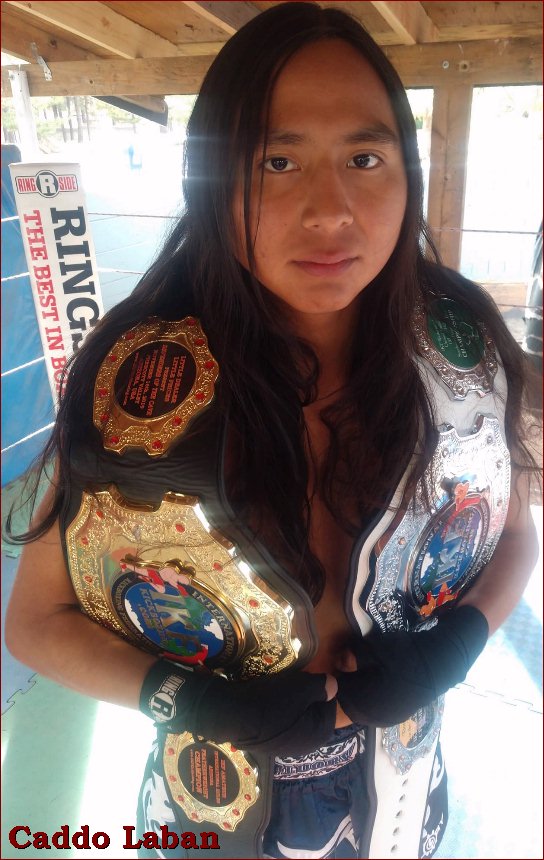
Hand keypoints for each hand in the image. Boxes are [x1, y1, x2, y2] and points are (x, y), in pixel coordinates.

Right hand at [140, 661, 336, 755]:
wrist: (228, 715)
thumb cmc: (271, 702)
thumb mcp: (301, 688)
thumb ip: (322, 686)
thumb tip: (334, 686)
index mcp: (318, 734)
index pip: (331, 704)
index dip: (322, 686)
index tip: (310, 673)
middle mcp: (304, 745)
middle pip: (313, 710)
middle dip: (306, 694)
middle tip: (294, 677)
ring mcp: (284, 746)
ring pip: (296, 714)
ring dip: (291, 700)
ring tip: (279, 684)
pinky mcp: (267, 742)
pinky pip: (280, 720)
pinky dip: (277, 708)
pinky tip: (266, 697)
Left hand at [336, 605, 487, 726]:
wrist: (443, 662)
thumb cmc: (406, 656)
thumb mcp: (374, 650)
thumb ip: (352, 658)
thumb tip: (339, 664)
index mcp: (366, 707)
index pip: (339, 699)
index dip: (337, 681)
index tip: (339, 665)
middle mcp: (376, 719)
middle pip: (351, 704)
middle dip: (348, 686)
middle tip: (350, 665)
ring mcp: (389, 718)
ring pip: (364, 705)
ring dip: (360, 689)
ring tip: (365, 669)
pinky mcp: (400, 714)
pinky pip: (377, 706)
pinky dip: (373, 693)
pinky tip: (379, 677)